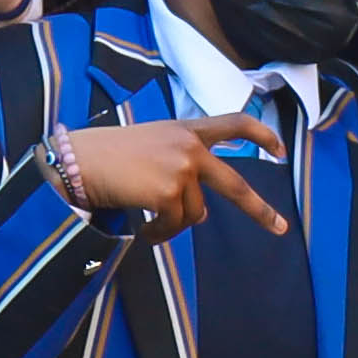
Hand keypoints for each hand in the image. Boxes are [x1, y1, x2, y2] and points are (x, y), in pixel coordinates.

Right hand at [47, 109, 281, 224]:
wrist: (76, 161)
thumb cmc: (107, 155)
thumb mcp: (152, 147)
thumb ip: (182, 167)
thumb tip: (201, 214)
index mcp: (186, 130)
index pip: (233, 123)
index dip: (261, 134)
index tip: (280, 149)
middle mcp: (189, 147)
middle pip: (235, 184)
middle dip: (260, 209)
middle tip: (280, 227)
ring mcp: (181, 170)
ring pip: (195, 214)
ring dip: (174, 224)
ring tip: (151, 224)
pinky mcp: (167, 193)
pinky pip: (174, 226)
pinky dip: (160, 234)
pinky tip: (144, 231)